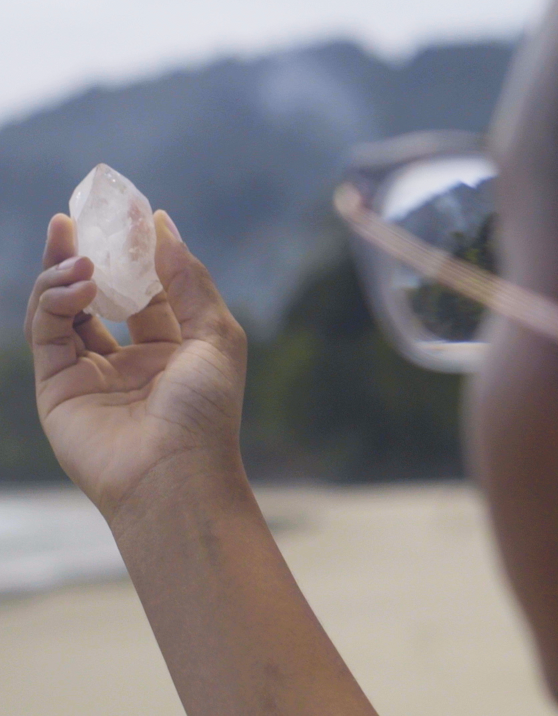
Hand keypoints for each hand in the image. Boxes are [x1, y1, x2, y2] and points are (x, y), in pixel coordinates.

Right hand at [25, 212, 246, 523]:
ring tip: (76, 246)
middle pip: (102, 293)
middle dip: (91, 253)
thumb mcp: (215, 334)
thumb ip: (188, 280)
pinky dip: (54, 298)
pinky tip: (79, 282)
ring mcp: (92, 371)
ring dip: (66, 269)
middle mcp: (131, 358)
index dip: (139, 251)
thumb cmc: (206, 409)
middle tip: (80, 214)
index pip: (148, 289)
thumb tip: (163, 223)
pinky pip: (46, 329)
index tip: (130, 209)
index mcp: (173, 348)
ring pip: (66, 306)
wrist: (174, 475)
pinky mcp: (58, 385)